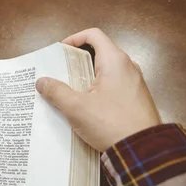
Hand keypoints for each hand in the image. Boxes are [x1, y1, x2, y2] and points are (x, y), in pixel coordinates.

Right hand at [35, 28, 160, 151]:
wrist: (144, 150)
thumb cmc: (110, 123)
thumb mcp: (76, 108)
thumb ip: (56, 92)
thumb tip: (41, 81)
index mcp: (115, 61)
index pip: (94, 35)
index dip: (74, 39)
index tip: (60, 52)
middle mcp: (128, 67)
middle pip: (99, 54)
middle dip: (76, 63)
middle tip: (58, 75)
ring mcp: (135, 83)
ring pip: (106, 73)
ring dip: (86, 80)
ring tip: (68, 93)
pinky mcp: (136, 99)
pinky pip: (113, 87)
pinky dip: (98, 91)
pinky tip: (85, 108)